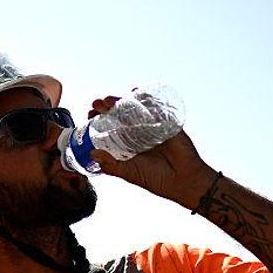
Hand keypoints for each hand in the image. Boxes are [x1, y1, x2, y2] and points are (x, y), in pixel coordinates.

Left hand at [86, 96, 214, 208]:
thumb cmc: (156, 179)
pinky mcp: (166, 122)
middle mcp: (138, 133)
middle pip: (120, 115)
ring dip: (122, 100)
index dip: (100, 120)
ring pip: (135, 109)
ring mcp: (152, 126)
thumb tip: (92, 154)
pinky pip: (155, 107)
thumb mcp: (129, 173)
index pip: (110, 128)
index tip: (89, 115)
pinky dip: (145, 97)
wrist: (183, 181)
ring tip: (110, 100)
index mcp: (128, 144)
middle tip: (97, 104)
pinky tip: (135, 92)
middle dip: (107, 107)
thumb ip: (111, 165)